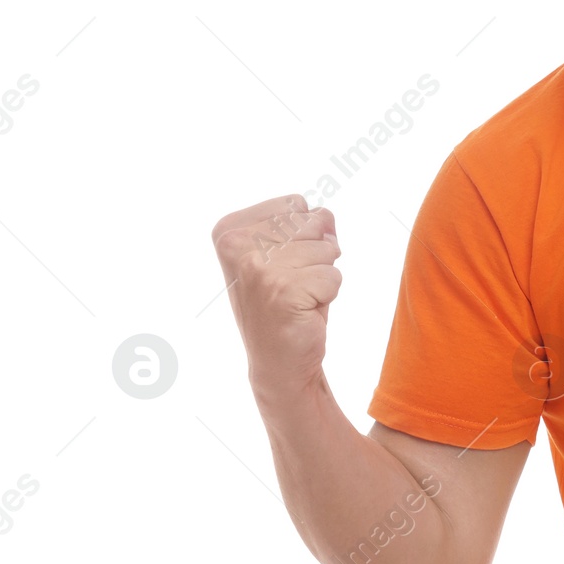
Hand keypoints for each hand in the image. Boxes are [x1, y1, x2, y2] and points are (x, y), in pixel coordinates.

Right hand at [210, 195, 341, 396]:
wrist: (278, 360)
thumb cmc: (287, 301)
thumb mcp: (290, 252)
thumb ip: (308, 222)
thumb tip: (326, 216)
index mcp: (228, 229)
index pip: (296, 203)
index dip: (303, 234)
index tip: (281, 265)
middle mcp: (236, 245)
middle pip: (313, 222)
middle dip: (316, 254)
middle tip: (293, 283)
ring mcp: (257, 268)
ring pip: (327, 249)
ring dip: (323, 275)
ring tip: (298, 297)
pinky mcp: (282, 290)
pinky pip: (334, 276)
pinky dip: (328, 294)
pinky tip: (303, 310)